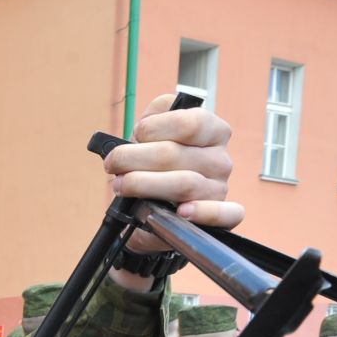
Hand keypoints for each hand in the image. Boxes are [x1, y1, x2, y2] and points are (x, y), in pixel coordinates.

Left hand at [104, 94, 243, 250]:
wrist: (153, 209)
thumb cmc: (154, 168)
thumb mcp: (152, 137)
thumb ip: (154, 118)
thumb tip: (149, 119)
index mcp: (212, 132)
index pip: (190, 123)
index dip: (154, 128)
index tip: (135, 135)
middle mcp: (220, 159)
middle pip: (175, 155)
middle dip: (133, 158)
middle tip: (112, 164)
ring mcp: (220, 189)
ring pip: (184, 184)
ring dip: (143, 184)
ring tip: (121, 185)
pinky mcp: (222, 217)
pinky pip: (224, 215)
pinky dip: (203, 212)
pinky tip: (182, 211)